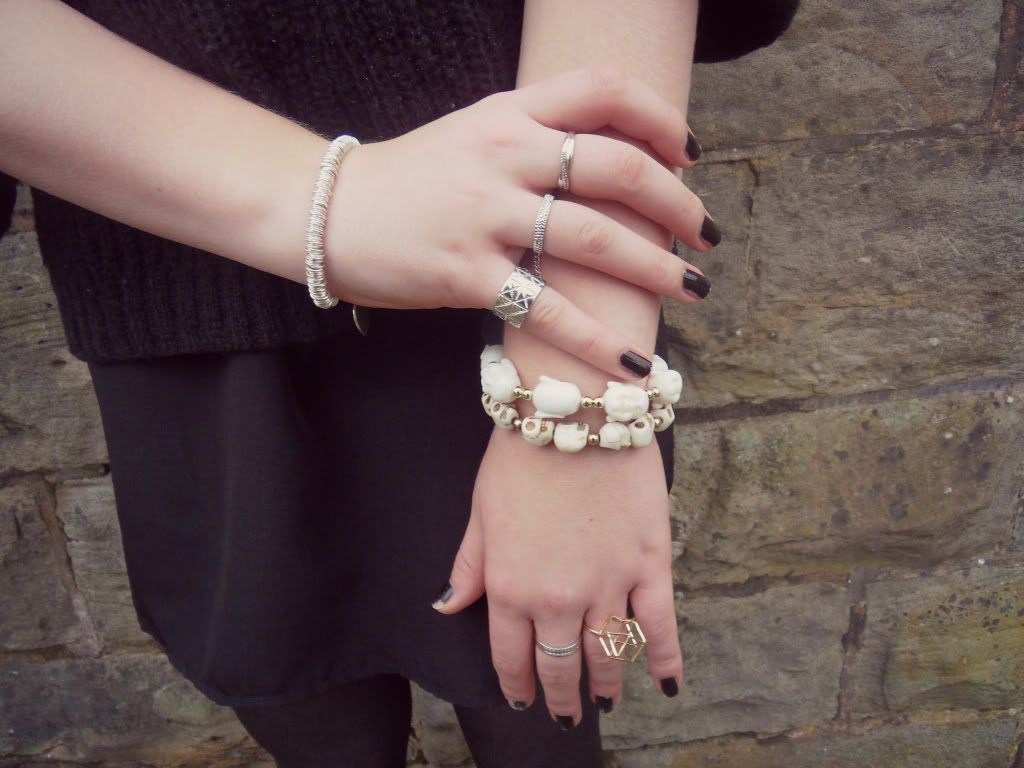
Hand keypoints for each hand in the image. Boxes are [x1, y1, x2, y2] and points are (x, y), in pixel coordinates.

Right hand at [323, 66, 714, 379]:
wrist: (328, 210)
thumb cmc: (410, 178)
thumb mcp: (472, 134)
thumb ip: (536, 136)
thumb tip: (611, 162)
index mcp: (508, 114)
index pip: (601, 92)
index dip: (660, 119)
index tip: (691, 154)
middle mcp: (503, 155)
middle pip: (618, 168)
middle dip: (678, 205)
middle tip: (707, 236)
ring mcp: (484, 214)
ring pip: (594, 240)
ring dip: (656, 268)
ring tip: (691, 290)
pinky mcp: (464, 274)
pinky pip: (546, 310)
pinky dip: (595, 341)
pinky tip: (631, 363)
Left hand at [434, 426, 683, 724]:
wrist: (574, 410)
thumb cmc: (520, 454)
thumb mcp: (480, 511)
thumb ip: (468, 566)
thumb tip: (446, 606)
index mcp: (511, 588)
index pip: (512, 658)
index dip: (517, 686)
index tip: (523, 700)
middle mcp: (558, 599)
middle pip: (562, 667)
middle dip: (561, 697)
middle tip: (565, 713)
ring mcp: (608, 586)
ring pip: (609, 656)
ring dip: (605, 687)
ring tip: (604, 701)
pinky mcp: (650, 566)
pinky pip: (660, 628)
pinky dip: (664, 662)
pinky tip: (665, 685)